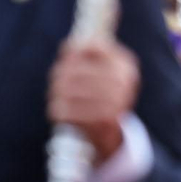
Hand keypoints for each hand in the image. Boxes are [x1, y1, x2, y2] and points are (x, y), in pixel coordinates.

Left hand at [48, 37, 138, 159]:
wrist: (111, 135)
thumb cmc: (101, 97)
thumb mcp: (101, 71)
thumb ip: (84, 55)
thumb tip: (67, 46)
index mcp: (125, 65)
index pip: (92, 47)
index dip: (73, 53)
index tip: (65, 60)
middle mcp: (124, 81)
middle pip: (74, 70)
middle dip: (60, 76)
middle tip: (55, 83)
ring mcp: (116, 101)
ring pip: (66, 90)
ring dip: (56, 94)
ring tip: (56, 97)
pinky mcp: (102, 121)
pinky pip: (66, 110)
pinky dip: (58, 111)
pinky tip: (61, 112)